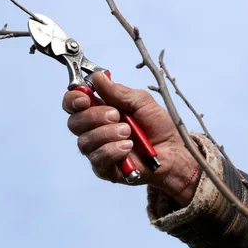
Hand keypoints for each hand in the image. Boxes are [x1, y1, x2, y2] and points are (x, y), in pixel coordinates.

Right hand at [63, 72, 199, 204]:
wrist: (173, 151)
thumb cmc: (158, 126)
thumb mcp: (141, 102)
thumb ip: (118, 92)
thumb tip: (97, 77)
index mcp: (99, 109)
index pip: (73, 103)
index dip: (73, 99)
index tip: (85, 98)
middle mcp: (94, 130)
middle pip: (74, 122)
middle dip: (94, 116)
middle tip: (116, 115)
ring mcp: (98, 150)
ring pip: (84, 141)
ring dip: (107, 134)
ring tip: (128, 132)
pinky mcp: (104, 169)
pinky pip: (97, 158)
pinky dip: (112, 150)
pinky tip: (128, 147)